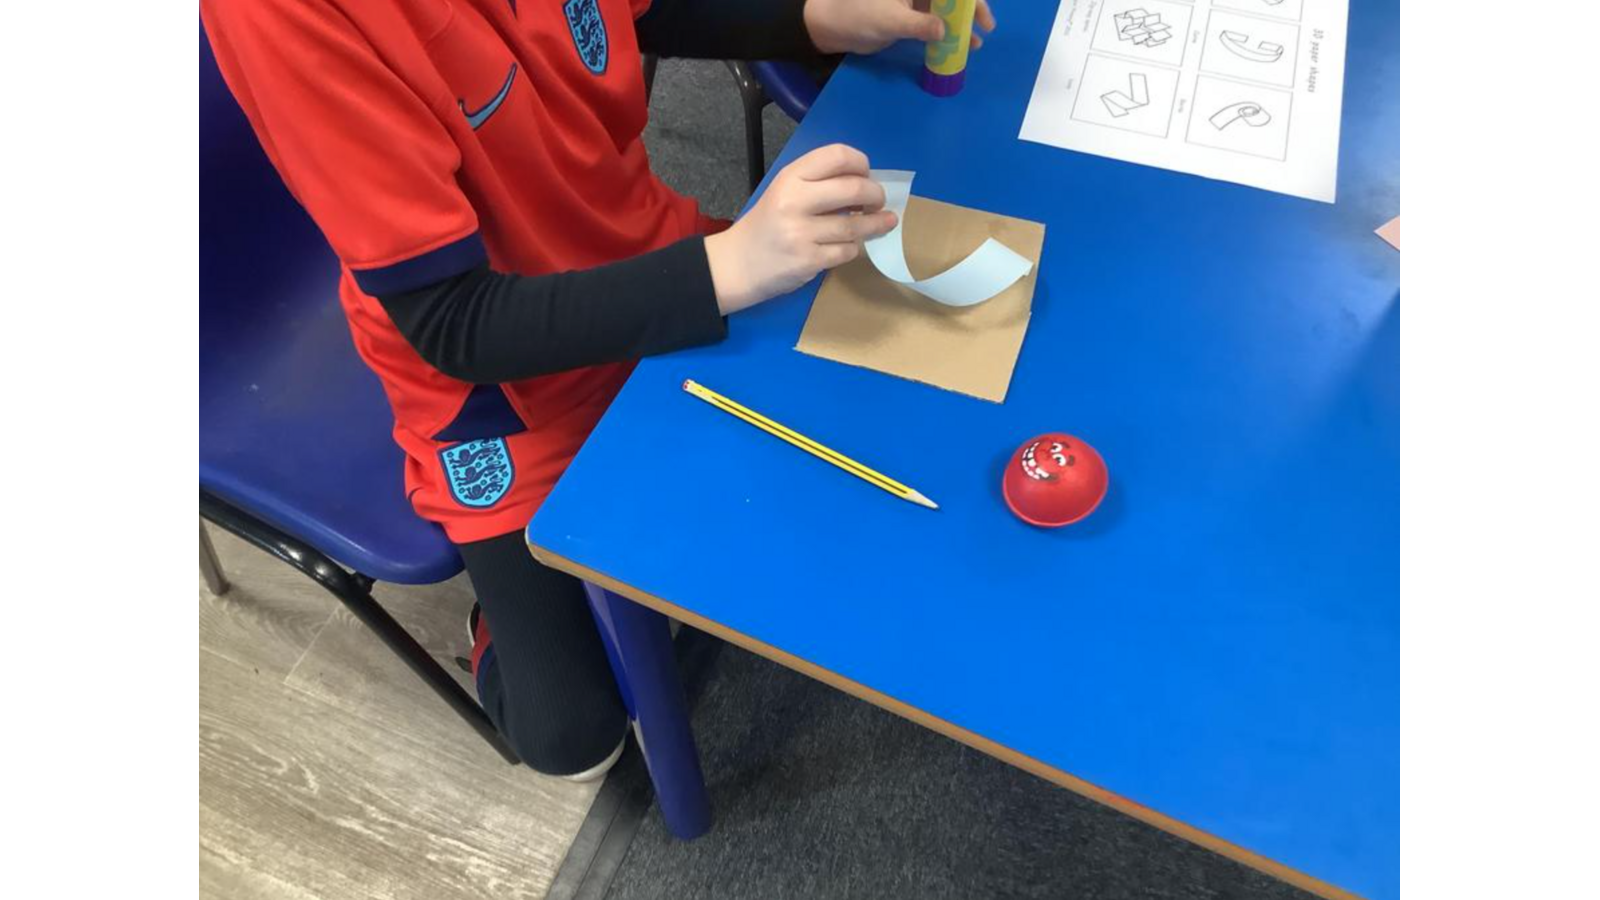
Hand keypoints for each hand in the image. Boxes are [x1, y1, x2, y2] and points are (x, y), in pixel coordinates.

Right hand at [705, 144, 896, 313]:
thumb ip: (818, 182)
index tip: (866, 175)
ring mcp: (801, 232)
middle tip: (878, 202)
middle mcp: (794, 200)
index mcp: (790, 177)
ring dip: (875, 224)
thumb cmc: (768, 224)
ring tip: (884, 222)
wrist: (738, 264)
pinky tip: (850, 245)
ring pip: (855, 225)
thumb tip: (866, 183)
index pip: (838, 156)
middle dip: (875, 195)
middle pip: (854, 189)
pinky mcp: (808, 260)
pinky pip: (847, 251)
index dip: (861, 164)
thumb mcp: (785, 190)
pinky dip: (854, 248)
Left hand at [803, 0, 996, 55]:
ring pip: (945, 10)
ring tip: (974, 45)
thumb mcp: (890, 20)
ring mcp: (914, 2)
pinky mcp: (910, 17)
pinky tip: (956, 48)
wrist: (833, 26)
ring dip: (960, 25)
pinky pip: (934, 23)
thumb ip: (918, 25)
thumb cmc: (858, 14)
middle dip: (970, 11)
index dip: (968, 0)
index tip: (980, 14)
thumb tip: (944, 31)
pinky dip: (946, 34)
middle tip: (985, 29)